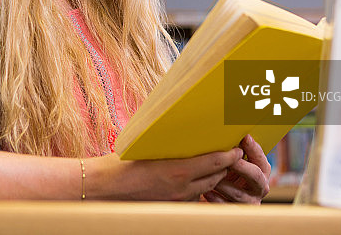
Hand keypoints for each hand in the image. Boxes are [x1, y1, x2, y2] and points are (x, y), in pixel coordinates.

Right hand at [89, 147, 243, 200]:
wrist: (103, 188)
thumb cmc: (120, 163)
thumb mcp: (148, 147)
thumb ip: (171, 146)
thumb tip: (186, 134)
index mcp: (177, 170)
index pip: (215, 163)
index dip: (230, 156)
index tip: (237, 148)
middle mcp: (181, 188)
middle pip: (214, 177)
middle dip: (224, 167)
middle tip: (230, 154)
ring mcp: (176, 200)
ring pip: (204, 189)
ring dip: (212, 178)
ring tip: (215, 166)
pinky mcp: (169, 207)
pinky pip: (191, 197)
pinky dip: (196, 188)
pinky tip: (192, 179)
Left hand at [203, 135, 269, 203]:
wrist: (221, 197)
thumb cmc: (227, 172)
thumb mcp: (233, 161)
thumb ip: (233, 150)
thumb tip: (224, 130)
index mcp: (262, 171)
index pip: (261, 159)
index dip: (253, 148)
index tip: (244, 137)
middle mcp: (260, 187)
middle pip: (255, 176)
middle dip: (241, 166)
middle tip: (229, 159)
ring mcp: (250, 202)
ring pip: (238, 194)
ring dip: (224, 183)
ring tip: (211, 174)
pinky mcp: (237, 213)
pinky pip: (227, 207)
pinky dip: (216, 199)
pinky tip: (206, 192)